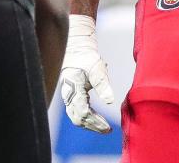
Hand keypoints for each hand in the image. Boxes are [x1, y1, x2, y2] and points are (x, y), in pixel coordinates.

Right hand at [60, 15, 114, 132]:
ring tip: (104, 127)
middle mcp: (68, 95)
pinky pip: (77, 112)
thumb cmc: (87, 58)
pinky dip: (87, 118)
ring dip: (90, 124)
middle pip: (78, 118)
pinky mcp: (71, 96)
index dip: (95, 122)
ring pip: (76, 117)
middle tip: (108, 129)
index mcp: (73, 89)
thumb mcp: (97, 69)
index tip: (108, 127)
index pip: (83, 112)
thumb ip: (103, 85)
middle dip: (93, 126)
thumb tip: (110, 101)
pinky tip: (97, 119)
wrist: (77, 49)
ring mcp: (68, 96)